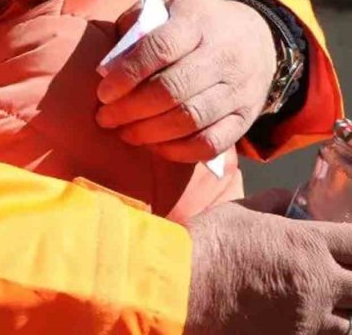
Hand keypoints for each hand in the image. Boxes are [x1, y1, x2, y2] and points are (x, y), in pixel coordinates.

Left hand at [96, 0, 276, 161]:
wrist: (256, 37)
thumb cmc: (193, 22)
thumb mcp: (166, 5)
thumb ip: (135, 25)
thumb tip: (108, 64)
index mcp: (196, 21)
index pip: (160, 48)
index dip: (128, 73)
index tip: (103, 93)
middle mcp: (221, 55)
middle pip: (173, 89)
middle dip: (131, 109)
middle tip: (104, 118)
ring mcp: (237, 88)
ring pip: (191, 119)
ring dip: (150, 132)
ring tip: (125, 133)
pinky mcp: (246, 117)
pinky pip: (212, 143)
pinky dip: (180, 151)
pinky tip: (155, 146)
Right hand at [185, 190, 351, 334]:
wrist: (182, 289)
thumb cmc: (208, 245)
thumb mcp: (238, 212)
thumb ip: (270, 203)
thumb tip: (288, 197)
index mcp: (307, 245)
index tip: (348, 240)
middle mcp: (317, 283)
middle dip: (351, 276)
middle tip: (337, 270)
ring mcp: (308, 318)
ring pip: (350, 321)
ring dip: (342, 307)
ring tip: (323, 297)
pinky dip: (321, 327)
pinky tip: (302, 315)